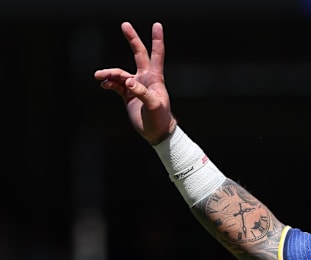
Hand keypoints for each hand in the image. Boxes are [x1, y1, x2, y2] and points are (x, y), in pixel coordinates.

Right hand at [94, 22, 175, 144]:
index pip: (156, 55)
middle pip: (138, 54)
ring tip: (99, 76)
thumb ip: (141, 93)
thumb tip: (128, 82)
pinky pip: (115, 84)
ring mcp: (136, 86)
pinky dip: (109, 83)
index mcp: (155, 78)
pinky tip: (103, 84)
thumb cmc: (160, 118)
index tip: (157, 25)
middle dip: (132, 39)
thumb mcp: (154, 105)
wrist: (156, 132)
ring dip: (109, 73)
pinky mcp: (128, 95)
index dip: (157, 40)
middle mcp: (145, 78)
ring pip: (120, 73)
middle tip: (125, 25)